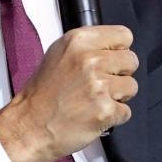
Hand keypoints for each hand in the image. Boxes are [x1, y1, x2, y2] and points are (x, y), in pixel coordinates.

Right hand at [0, 25, 137, 161]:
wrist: (29, 126)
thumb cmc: (42, 94)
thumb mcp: (58, 54)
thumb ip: (87, 47)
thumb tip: (113, 48)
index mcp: (79, 41)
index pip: (124, 35)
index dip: (118, 50)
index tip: (109, 60)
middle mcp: (90, 60)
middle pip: (131, 60)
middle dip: (120, 74)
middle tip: (100, 84)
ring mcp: (99, 86)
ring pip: (132, 86)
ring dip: (118, 96)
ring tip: (95, 101)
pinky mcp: (106, 110)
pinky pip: (126, 111)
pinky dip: (113, 117)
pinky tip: (94, 115)